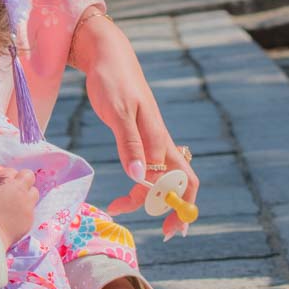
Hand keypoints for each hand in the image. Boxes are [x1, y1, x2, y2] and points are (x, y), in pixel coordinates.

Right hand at [0, 166, 36, 249]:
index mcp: (4, 180)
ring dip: (27, 195)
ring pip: (34, 192)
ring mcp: (27, 203)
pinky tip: (15, 218)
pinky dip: (25, 212)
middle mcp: (19, 189)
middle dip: (23, 181)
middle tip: (16, 190)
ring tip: (18, 204)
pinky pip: (31, 209)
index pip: (12, 171)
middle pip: (28, 176)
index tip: (4, 186)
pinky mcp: (31, 216)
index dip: (8, 178)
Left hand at [72, 13, 197, 236]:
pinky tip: (128, 187)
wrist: (107, 56)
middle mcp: (160, 141)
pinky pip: (150, 165)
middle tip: (157, 232)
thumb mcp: (117, 111)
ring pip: (162, 176)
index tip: (170, 230)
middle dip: (171, 209)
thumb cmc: (112, 80)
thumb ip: (129, 144)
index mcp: (159, 138)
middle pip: (178, 183)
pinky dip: (142, 182)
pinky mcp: (139, 134)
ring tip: (118, 206)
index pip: (182, 181)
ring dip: (148, 197)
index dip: (181, 207)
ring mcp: (151, 138)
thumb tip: (139, 178)